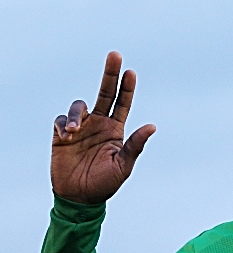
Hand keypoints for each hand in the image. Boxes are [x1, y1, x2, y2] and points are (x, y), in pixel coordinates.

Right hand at [51, 51, 155, 203]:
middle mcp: (99, 124)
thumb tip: (152, 126)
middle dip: (110, 74)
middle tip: (115, 55)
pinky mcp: (62, 135)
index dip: (127, 88)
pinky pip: (60, 120)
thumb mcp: (124, 165)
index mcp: (116, 130)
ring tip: (74, 130)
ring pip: (79, 106)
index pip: (122, 103)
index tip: (131, 71)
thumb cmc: (105, 183)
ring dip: (76, 114)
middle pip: (104, 93)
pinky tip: (66, 135)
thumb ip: (135, 145)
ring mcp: (81, 128)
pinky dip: (63, 123)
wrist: (80, 197)